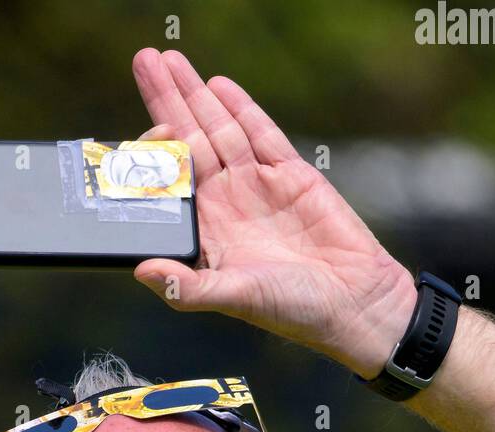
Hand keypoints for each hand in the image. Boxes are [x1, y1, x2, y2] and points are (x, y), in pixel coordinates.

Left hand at [130, 49, 417, 377]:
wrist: (352, 300)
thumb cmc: (292, 310)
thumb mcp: (234, 298)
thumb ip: (187, 287)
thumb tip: (142, 271)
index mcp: (205, 233)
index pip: (170, 182)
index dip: (153, 153)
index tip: (143, 132)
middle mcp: (226, 204)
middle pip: (189, 142)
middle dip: (166, 101)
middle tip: (145, 61)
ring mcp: (257, 185)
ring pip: (219, 129)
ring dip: (195, 94)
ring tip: (169, 60)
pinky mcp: (291, 174)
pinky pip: (260, 132)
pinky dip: (240, 107)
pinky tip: (217, 84)